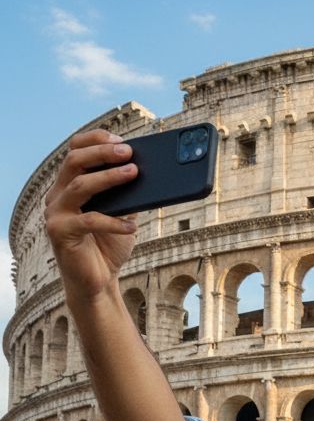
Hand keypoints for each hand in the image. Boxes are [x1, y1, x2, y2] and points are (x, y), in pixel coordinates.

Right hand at [44, 130, 138, 301]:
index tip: (122, 140)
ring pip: (79, 186)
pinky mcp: (60, 233)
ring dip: (108, 177)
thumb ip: (129, 194)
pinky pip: (88, 221)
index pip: (75, 150)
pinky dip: (113, 222)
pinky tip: (131, 226)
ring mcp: (55, 213)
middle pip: (74, 161)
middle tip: (128, 152)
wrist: (98, 280)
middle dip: (103, 153)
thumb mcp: (123, 214)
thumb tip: (151, 172)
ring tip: (134, 173)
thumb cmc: (109, 245)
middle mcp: (57, 195)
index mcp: (69, 185)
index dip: (96, 140)